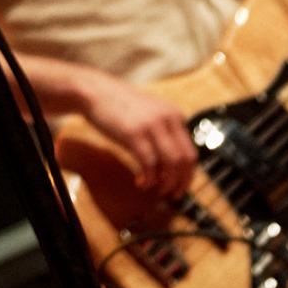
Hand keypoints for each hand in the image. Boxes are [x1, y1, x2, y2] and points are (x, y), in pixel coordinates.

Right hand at [78, 70, 195, 198]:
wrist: (96, 92)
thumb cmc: (121, 106)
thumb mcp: (151, 115)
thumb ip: (164, 133)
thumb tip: (171, 167)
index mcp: (175, 115)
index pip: (191, 152)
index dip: (188, 175)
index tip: (180, 186)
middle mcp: (168, 119)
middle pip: (185, 160)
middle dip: (180, 183)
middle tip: (172, 195)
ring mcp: (152, 126)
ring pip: (171, 164)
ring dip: (166, 183)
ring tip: (156, 191)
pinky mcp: (134, 134)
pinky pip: (149, 164)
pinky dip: (148, 179)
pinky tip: (141, 183)